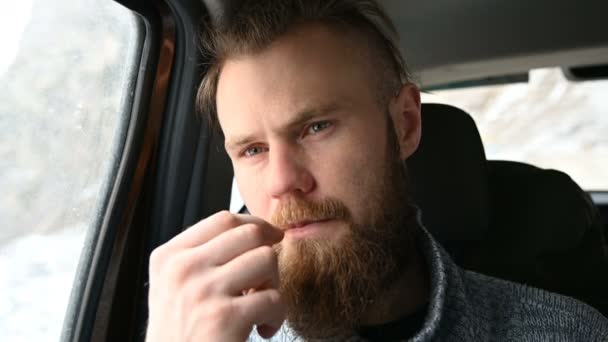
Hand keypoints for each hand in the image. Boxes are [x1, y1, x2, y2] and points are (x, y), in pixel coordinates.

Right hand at [145, 211, 285, 341]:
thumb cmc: (180, 335)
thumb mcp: (174, 287)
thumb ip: (202, 257)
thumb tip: (253, 231)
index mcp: (169, 257)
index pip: (223, 219)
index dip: (255, 224)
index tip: (270, 237)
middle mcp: (183, 269)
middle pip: (249, 233)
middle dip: (269, 254)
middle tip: (267, 279)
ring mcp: (203, 291)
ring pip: (266, 259)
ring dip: (275, 285)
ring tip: (262, 307)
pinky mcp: (224, 318)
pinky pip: (274, 298)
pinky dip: (277, 315)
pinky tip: (262, 329)